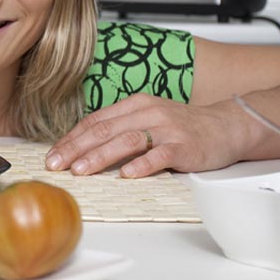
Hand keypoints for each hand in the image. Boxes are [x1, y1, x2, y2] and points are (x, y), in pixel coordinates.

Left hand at [44, 94, 248, 177]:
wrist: (227, 126)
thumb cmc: (183, 127)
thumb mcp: (147, 118)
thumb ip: (120, 128)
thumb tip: (83, 147)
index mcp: (135, 104)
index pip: (95, 121)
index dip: (71, 138)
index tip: (52, 154)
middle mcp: (148, 113)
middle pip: (103, 130)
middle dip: (75, 148)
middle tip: (55, 164)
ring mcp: (166, 129)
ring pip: (126, 140)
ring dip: (99, 156)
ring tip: (80, 170)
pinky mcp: (184, 146)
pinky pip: (159, 155)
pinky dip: (141, 165)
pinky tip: (125, 175)